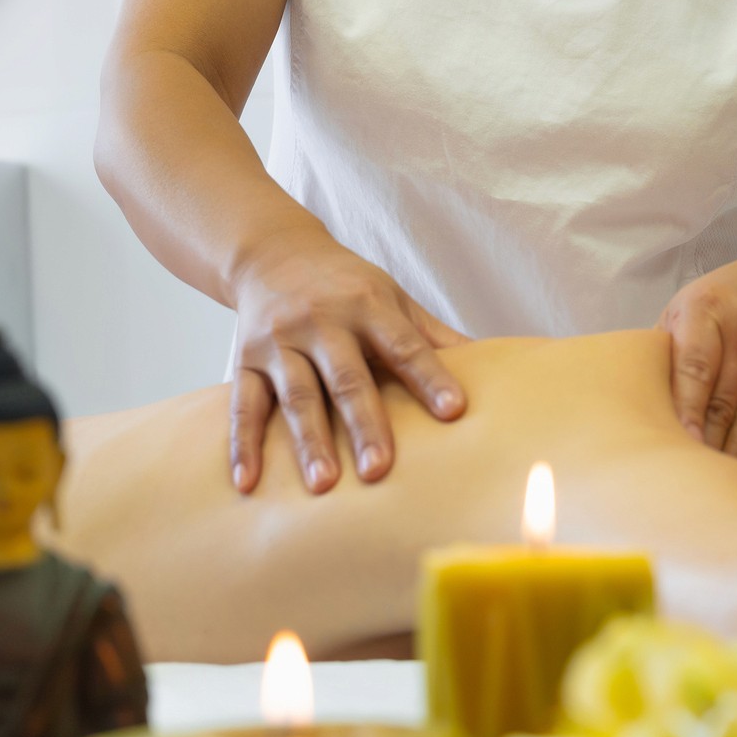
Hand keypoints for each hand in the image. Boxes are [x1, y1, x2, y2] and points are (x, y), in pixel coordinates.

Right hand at [231, 229, 467, 493]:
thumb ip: (433, 337)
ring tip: (323, 485)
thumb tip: (493, 368)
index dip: (430, 378)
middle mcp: (321, 322)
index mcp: (367, 305)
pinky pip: (244, 406)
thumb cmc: (346, 285)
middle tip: (379, 470)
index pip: (404, 346)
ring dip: (308, 441)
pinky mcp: (245, 360)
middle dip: (364, 424)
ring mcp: (280, 342)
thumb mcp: (393, 299)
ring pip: (296, 396)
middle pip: (346, 378)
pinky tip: (248, 483)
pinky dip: (243, 445)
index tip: (453, 412)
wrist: (272, 251)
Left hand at [658, 238, 736, 468]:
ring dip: (733, 449)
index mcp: (706, 307)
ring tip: (714, 477)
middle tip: (686, 476)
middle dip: (704, 441)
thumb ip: (662, 350)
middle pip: (723, 396)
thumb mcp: (686, 308)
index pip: (694, 368)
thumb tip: (625, 399)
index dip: (685, 411)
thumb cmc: (722, 302)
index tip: (678, 447)